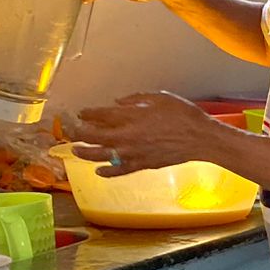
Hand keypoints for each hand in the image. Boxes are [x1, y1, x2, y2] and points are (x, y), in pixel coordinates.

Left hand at [68, 92, 219, 175]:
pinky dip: (107, 172)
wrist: (200, 139)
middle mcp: (126, 136)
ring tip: (75, 150)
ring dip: (85, 153)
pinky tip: (99, 171)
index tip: (80, 113)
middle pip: (93, 135)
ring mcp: (132, 153)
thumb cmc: (183, 115)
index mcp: (130, 116)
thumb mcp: (159, 97)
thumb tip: (119, 102)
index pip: (99, 115)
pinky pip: (119, 171)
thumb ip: (135, 99)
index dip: (87, 114)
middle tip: (70, 131)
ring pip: (100, 155)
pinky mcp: (141, 165)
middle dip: (78, 132)